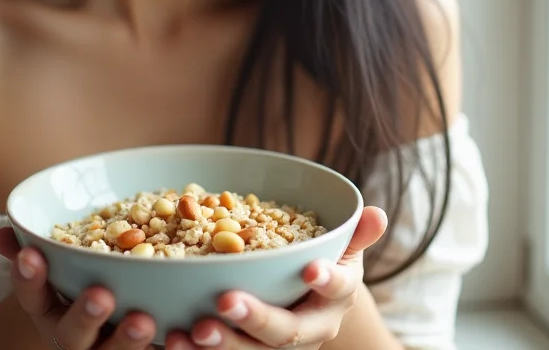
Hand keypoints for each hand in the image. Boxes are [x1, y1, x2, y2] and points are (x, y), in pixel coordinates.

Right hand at [0, 227, 156, 349]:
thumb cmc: (91, 281)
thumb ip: (45, 248)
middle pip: (72, 337)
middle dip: (84, 317)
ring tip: (143, 320)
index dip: (28, 279)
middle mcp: (77, 339)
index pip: (32, 297)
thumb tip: (3, 234)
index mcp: (53, 311)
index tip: (30, 254)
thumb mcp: (67, 266)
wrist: (121, 321)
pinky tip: (185, 334)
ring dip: (127, 342)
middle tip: (100, 295)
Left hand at [167, 206, 386, 349]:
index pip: (338, 288)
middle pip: (286, 331)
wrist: (311, 303)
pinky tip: (171, 338)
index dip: (327, 280)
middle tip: (225, 302)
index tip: (310, 268)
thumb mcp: (342, 247)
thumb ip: (355, 233)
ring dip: (220, 345)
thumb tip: (377, 212)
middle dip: (256, 319)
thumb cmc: (324, 264)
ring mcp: (277, 346)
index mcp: (336, 296)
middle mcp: (310, 327)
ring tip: (189, 332)